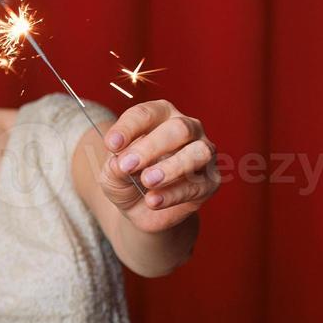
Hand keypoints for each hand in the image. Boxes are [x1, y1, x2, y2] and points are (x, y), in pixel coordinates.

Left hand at [100, 99, 219, 232]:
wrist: (140, 209)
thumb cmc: (126, 179)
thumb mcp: (112, 173)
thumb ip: (115, 166)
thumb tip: (122, 163)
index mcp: (160, 115)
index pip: (146, 113)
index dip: (128, 128)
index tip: (111, 145)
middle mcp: (188, 128)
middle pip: (179, 128)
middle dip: (151, 147)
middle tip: (128, 165)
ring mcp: (203, 153)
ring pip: (199, 152)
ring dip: (171, 167)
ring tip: (147, 181)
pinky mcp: (210, 181)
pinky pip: (198, 185)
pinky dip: (174, 194)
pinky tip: (153, 200)